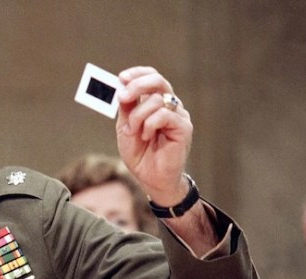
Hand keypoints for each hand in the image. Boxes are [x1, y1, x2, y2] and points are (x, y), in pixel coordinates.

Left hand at [116, 66, 192, 205]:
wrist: (150, 178)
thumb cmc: (140, 153)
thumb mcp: (125, 127)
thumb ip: (125, 107)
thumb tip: (121, 87)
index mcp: (156, 102)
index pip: (151, 77)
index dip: (137, 74)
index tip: (121, 78)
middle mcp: (170, 105)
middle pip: (158, 81)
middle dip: (137, 86)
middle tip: (123, 96)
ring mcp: (178, 115)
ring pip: (156, 100)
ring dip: (138, 116)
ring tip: (135, 132)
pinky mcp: (183, 127)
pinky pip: (164, 115)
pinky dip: (149, 125)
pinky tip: (147, 137)